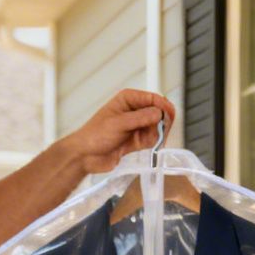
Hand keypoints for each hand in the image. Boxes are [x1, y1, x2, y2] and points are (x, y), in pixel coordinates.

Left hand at [62, 89, 177, 174]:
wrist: (85, 156)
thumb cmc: (94, 135)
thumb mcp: (119, 124)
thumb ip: (141, 118)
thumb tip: (159, 114)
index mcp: (128, 99)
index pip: (153, 98)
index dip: (163, 107)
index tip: (169, 117)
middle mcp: (134, 111)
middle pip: (159, 113)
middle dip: (162, 122)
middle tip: (160, 131)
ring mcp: (136, 126)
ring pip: (157, 127)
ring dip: (157, 134)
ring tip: (147, 140)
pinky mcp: (137, 140)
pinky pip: (152, 139)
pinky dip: (153, 143)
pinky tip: (145, 145)